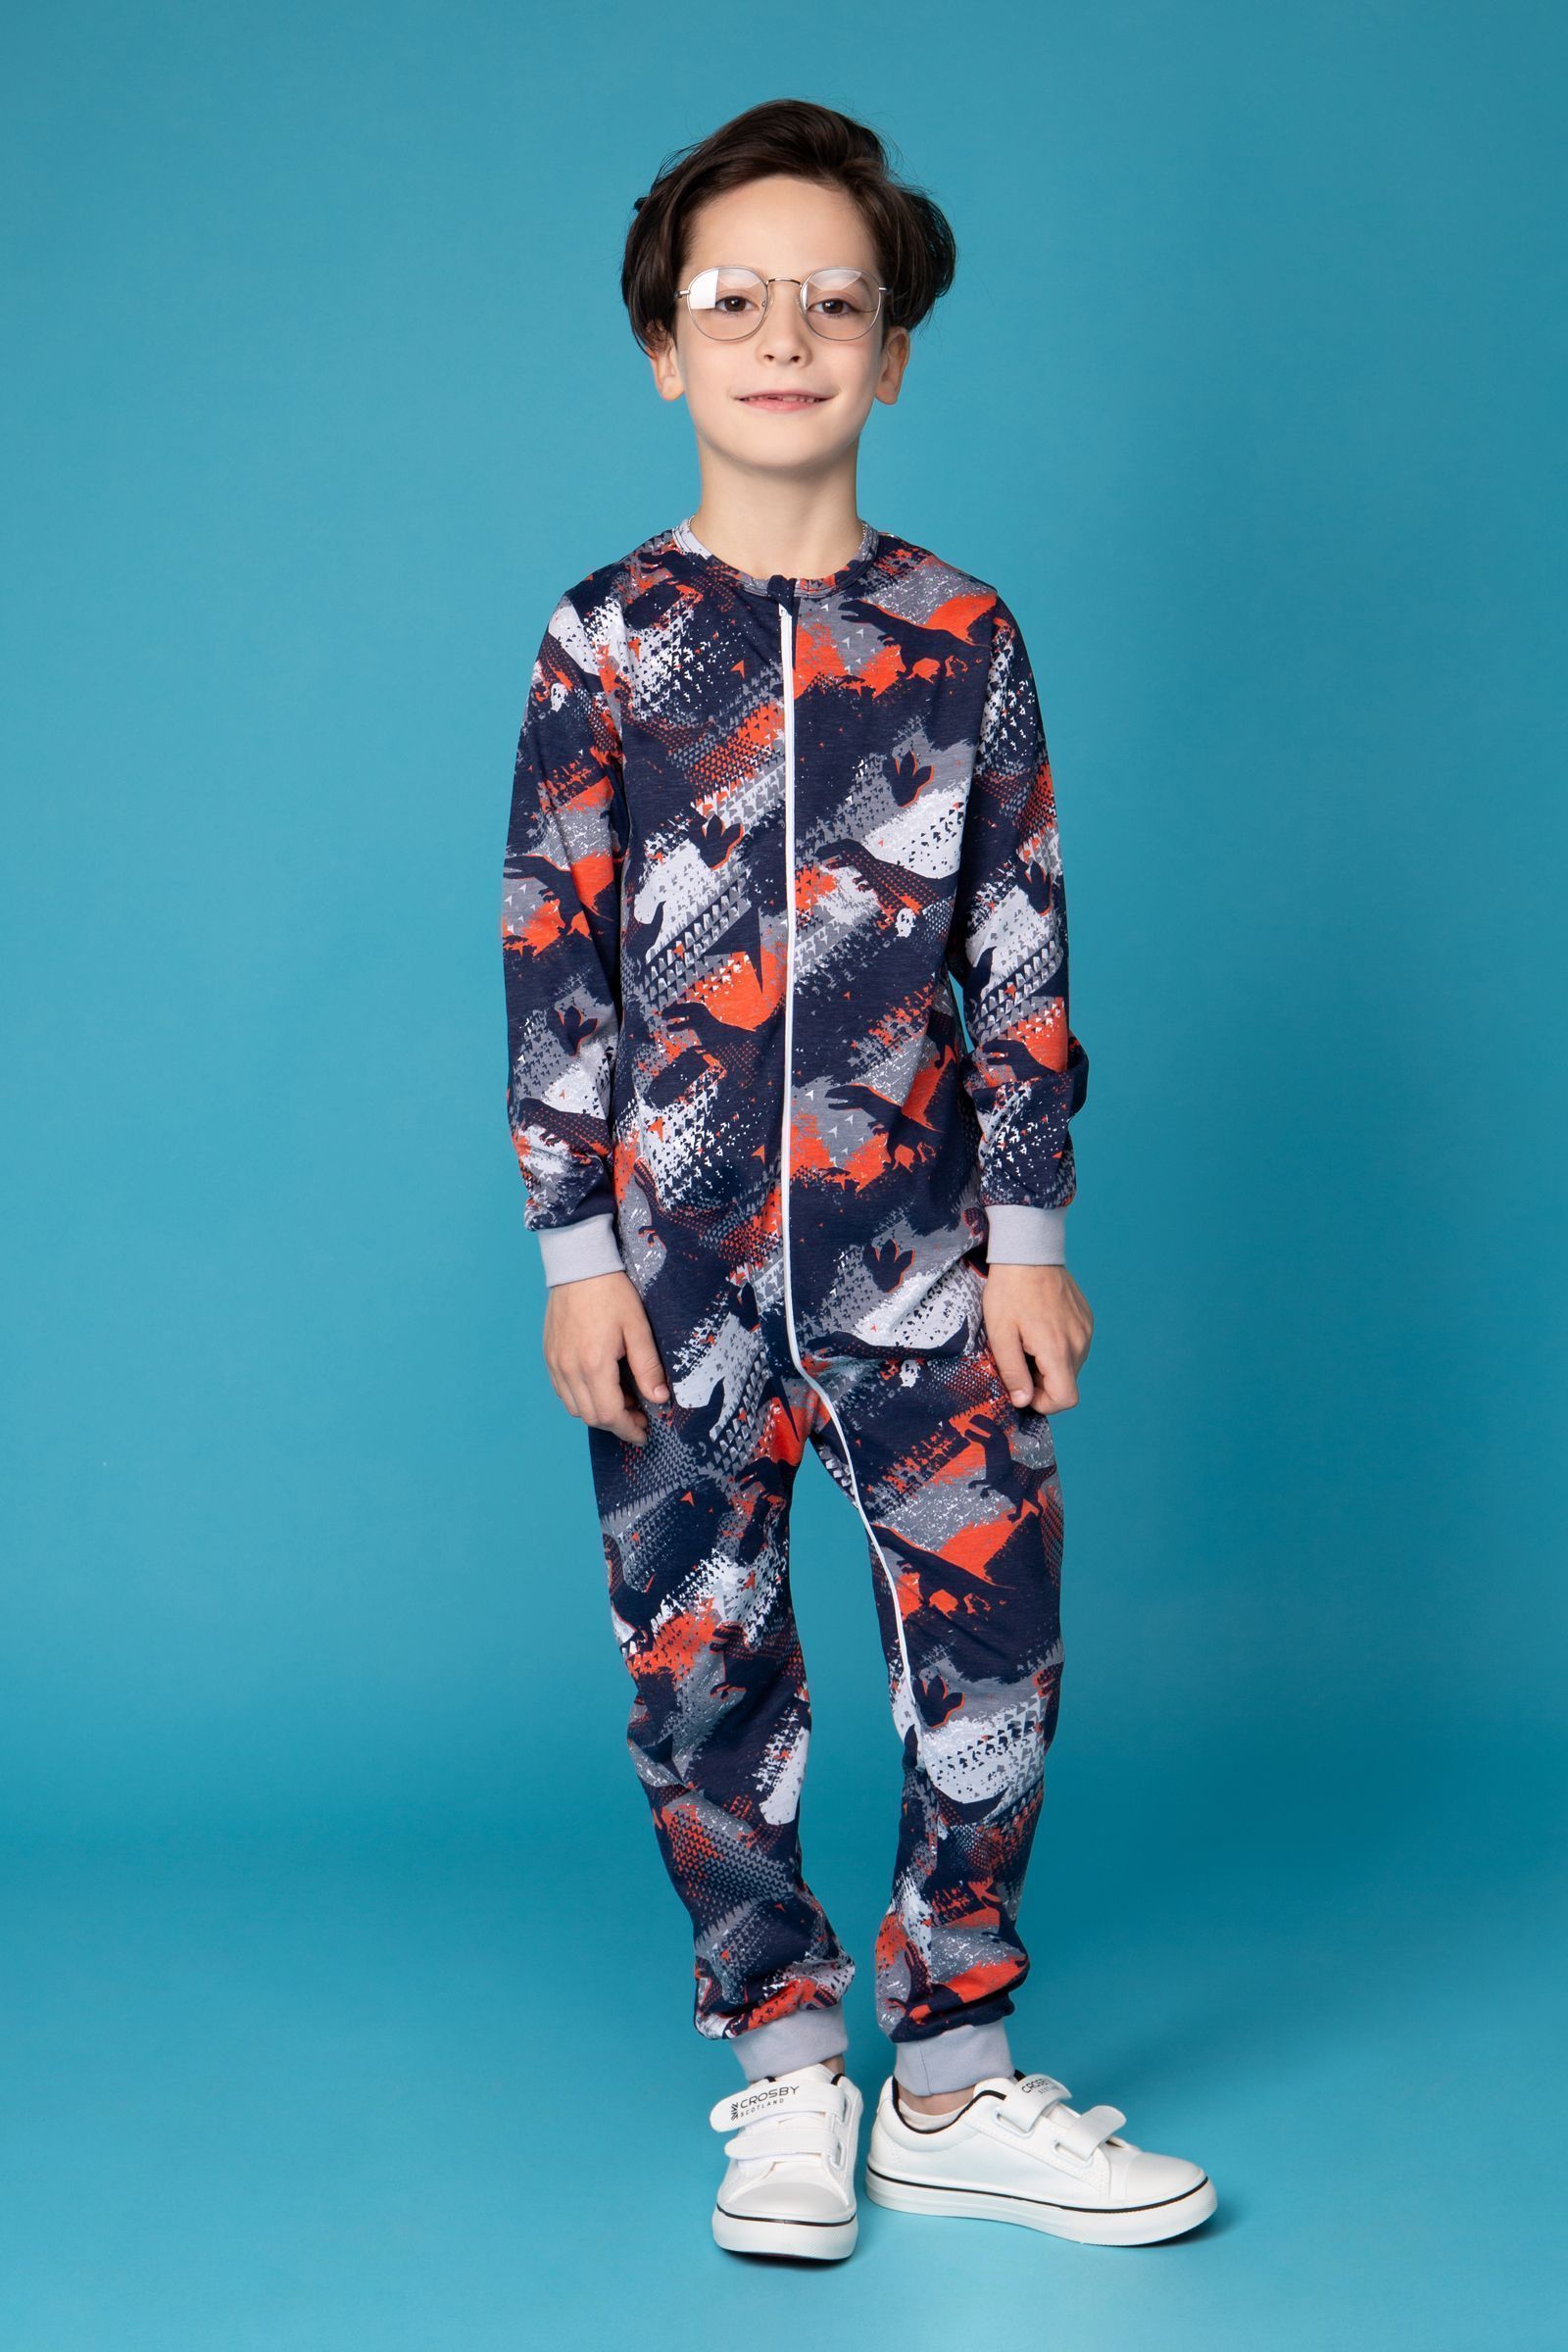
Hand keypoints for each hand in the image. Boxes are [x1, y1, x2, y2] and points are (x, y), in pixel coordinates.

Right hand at [543, 1270, 669, 1445]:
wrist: (579, 1264)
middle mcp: (568, 1368)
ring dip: (598, 1413)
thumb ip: (648, 1367)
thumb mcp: (638, 1327)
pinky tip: (600, 1387)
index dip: (628, 1429)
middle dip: (616, 1424)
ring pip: (574, 1408)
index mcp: (593, 1363)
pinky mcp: (549, 1355)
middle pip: (591, 1416)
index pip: (609, 1414)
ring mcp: (555, 1363)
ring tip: (623, 1402)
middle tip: (639, 1417)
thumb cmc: (611, 1292)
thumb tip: (660, 1398)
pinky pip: (563, 1391)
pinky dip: (582, 1399)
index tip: (644, 1434)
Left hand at [981, 1262, 1092, 1413]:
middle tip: (1018, 1357)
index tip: (1023, 1388)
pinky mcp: (1086, 1319)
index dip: (1044, 1403)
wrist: (1028, 1252)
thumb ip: (1013, 1371)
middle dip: (1041, 1382)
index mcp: (1058, 1349)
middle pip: (1067, 1383)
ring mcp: (1086, 1330)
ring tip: (1027, 1340)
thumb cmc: (1009, 1292)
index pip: (1067, 1399)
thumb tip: (1022, 1401)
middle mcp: (1079, 1342)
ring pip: (1070, 1366)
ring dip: (1049, 1365)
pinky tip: (1039, 1327)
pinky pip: (1075, 1346)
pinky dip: (1058, 1347)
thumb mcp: (1000, 1334)